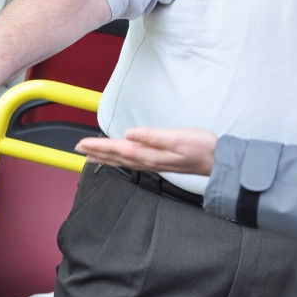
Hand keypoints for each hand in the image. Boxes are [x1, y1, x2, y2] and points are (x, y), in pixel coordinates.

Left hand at [76, 127, 218, 175]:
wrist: (218, 161)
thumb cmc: (201, 148)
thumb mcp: (178, 138)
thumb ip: (153, 136)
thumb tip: (130, 133)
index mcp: (150, 154)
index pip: (118, 149)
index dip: (99, 145)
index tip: (82, 143)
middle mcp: (149, 161)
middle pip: (116, 157)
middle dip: (96, 152)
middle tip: (78, 149)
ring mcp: (154, 163)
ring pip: (123, 160)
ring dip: (105, 157)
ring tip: (91, 155)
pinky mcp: (160, 162)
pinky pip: (132, 161)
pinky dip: (120, 159)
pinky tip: (120, 157)